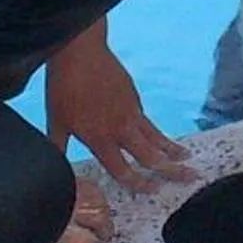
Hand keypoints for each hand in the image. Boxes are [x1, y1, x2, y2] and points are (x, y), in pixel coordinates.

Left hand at [45, 22, 193, 208]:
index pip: (124, 170)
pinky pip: (147, 120)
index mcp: (100, 138)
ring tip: (187, 157)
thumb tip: (52, 166)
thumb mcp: (56, 121)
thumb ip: (58, 147)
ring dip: (172, 149)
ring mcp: (130, 110)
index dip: (140, 183)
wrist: (80, 52)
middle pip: (151, 155)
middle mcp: (120, 128)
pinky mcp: (134, 96)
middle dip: (172, 169)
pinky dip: (157, 131)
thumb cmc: (63, 86)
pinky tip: (160, 136)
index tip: (154, 190)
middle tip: (190, 176)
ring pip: (156, 136)